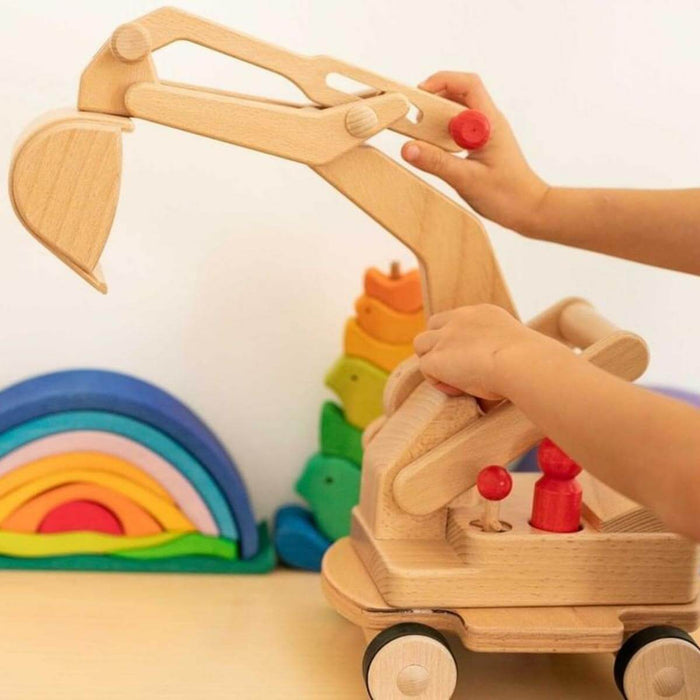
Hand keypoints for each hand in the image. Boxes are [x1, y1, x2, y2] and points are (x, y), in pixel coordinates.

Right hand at [401, 72, 548, 233]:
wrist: (529, 210)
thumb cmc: (507, 195)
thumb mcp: (467, 179)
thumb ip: (436, 163)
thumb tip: (408, 148)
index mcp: (490, 123)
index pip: (468, 85)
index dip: (442, 81)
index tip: (419, 94)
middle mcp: (488, 123)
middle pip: (459, 94)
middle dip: (433, 99)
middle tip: (412, 116)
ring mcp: (485, 134)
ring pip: (457, 112)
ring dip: (436, 117)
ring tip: (417, 131)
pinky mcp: (480, 146)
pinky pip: (457, 130)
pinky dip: (441, 133)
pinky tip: (431, 147)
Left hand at [413, 304, 550, 399]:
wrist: (523, 363)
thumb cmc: (529, 363)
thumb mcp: (513, 347)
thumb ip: (498, 351)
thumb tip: (498, 373)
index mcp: (482, 313)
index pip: (456, 319)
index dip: (457, 339)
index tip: (473, 357)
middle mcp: (460, 319)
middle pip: (433, 326)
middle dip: (438, 345)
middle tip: (457, 368)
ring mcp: (445, 337)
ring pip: (421, 345)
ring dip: (432, 362)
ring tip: (454, 380)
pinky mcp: (436, 357)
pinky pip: (425, 369)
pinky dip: (438, 381)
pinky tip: (458, 390)